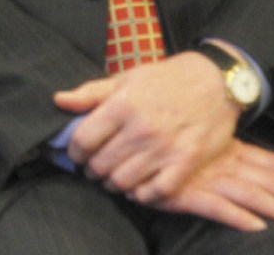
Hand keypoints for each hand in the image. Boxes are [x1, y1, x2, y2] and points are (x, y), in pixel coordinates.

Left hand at [54, 52, 239, 200]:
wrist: (215, 81)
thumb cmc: (166, 78)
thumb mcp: (126, 78)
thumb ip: (91, 93)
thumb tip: (59, 100)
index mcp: (123, 104)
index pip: (84, 139)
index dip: (75, 151)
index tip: (77, 153)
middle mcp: (142, 128)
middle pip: (101, 164)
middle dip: (93, 169)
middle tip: (95, 167)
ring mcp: (165, 147)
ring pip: (124, 182)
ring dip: (114, 183)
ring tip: (114, 177)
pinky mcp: (186, 163)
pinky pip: (155, 193)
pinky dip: (142, 194)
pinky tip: (139, 186)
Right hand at [155, 139, 273, 231]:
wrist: (123, 134)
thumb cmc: (160, 135)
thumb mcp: (191, 136)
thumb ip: (216, 147)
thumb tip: (240, 156)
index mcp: (225, 148)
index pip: (267, 161)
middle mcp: (220, 161)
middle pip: (265, 178)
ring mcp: (203, 176)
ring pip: (247, 192)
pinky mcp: (184, 191)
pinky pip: (215, 205)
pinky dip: (236, 216)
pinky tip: (256, 226)